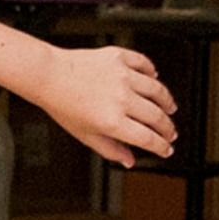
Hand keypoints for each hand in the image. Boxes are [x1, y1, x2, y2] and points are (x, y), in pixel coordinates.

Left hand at [41, 45, 177, 167]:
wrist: (47, 76)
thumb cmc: (61, 104)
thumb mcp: (83, 134)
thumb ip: (109, 149)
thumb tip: (129, 161)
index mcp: (111, 122)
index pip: (148, 138)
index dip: (161, 147)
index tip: (166, 149)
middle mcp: (121, 99)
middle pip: (157, 116)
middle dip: (168, 128)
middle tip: (171, 132)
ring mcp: (122, 77)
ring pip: (157, 90)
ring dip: (167, 102)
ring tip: (169, 108)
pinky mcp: (120, 58)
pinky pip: (145, 64)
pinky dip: (152, 72)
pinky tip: (154, 78)